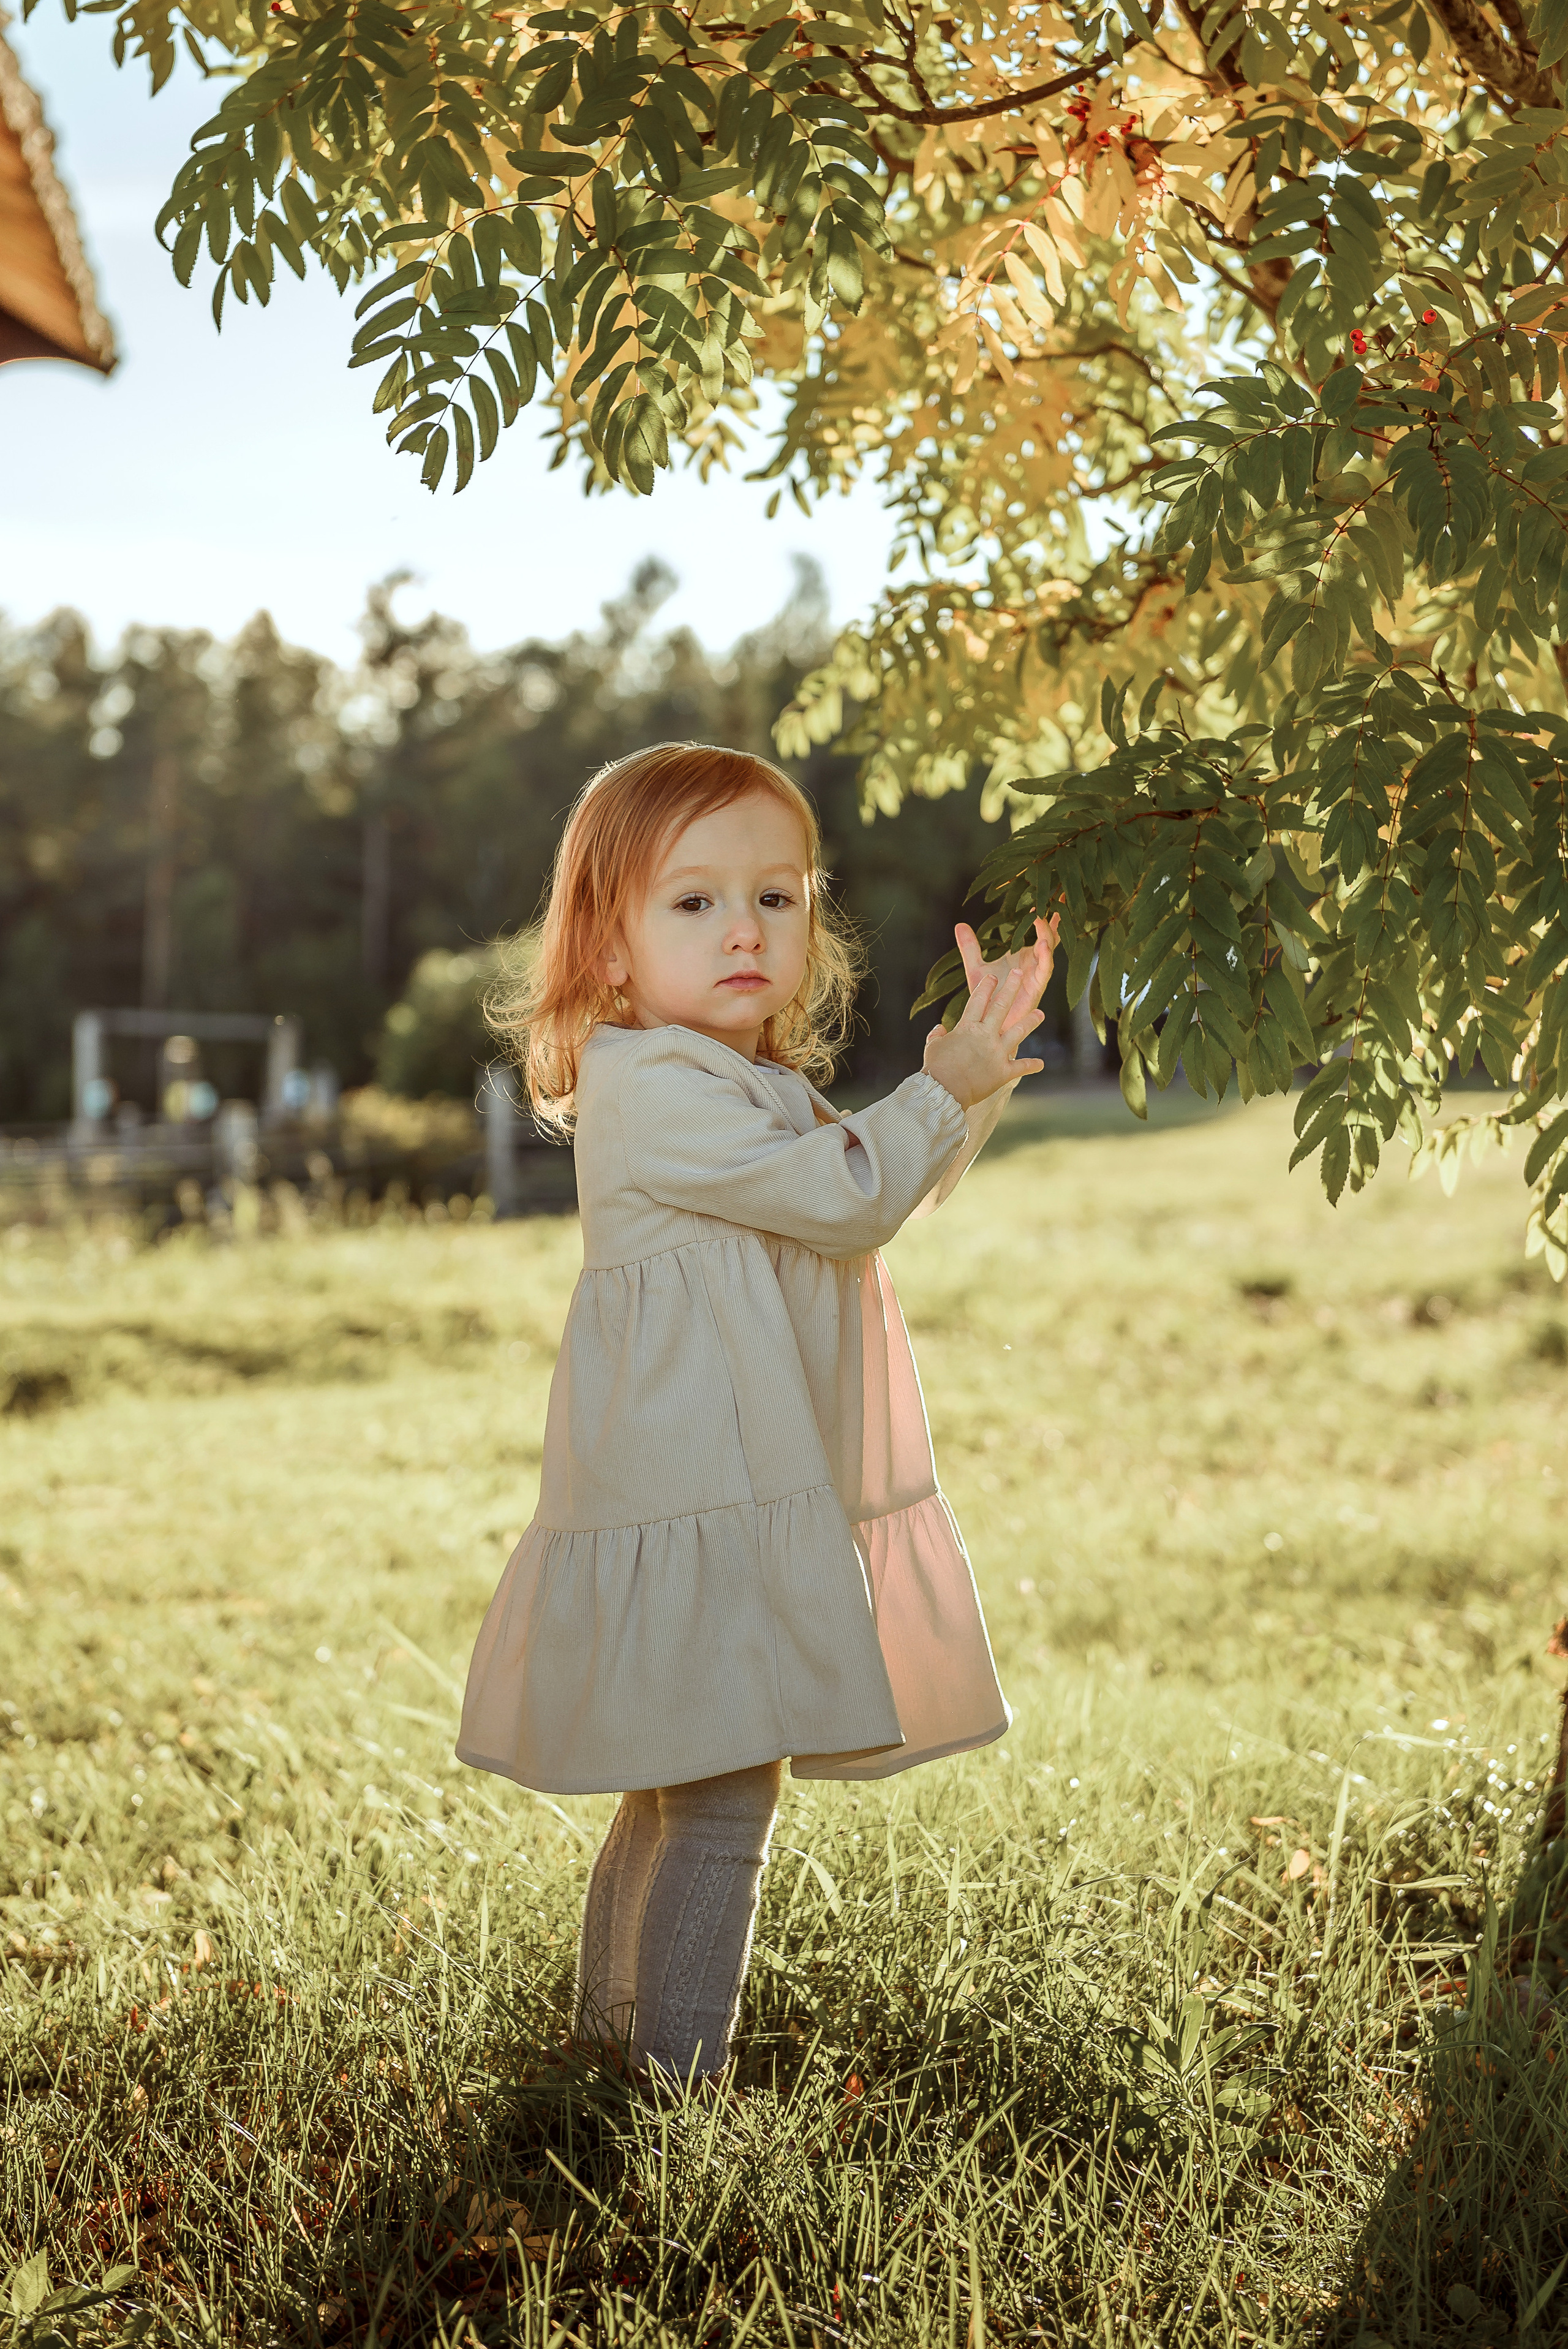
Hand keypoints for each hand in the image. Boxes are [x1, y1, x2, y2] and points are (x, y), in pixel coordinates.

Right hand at [922, 915, 1059, 1110]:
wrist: (944, 1092)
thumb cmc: (936, 1069)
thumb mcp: (933, 1047)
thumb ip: (937, 1035)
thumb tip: (940, 1028)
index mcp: (967, 1027)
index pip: (978, 1000)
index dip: (986, 986)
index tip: (993, 976)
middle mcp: (985, 1036)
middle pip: (1001, 1006)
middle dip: (1011, 988)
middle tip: (1020, 974)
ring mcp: (997, 1053)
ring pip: (1019, 1032)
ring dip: (1031, 1021)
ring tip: (1040, 1013)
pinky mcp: (1003, 1072)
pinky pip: (1021, 1067)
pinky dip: (1031, 1066)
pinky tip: (1040, 1064)